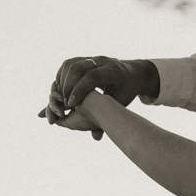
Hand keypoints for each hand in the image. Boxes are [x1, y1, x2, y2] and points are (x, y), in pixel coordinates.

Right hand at [40, 56, 157, 139]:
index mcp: (114, 72)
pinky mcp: (86, 58)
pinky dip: (62, 76)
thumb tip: (96, 138)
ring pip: (71, 64)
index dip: (80, 90)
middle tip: (64, 103)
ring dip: (62, 80)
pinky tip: (61, 89)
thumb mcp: (121, 103)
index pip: (93, 77)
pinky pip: (69, 64)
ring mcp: (93, 58)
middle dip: (68, 86)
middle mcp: (103, 61)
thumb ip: (108, 117)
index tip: (70, 105)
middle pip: (79, 67)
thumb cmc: (127, 91)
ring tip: (61, 97)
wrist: (133, 73)